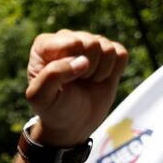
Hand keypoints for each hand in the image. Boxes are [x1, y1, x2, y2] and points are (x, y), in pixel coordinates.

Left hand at [26, 30, 127, 144]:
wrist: (72, 123)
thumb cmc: (53, 108)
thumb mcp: (41, 97)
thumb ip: (52, 75)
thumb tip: (83, 60)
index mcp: (44, 46)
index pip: (71, 43)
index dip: (72, 65)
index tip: (64, 81)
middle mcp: (67, 39)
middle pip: (91, 44)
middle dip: (88, 69)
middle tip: (77, 83)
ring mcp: (88, 44)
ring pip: (108, 48)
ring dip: (100, 72)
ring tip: (86, 82)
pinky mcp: (108, 52)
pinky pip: (121, 53)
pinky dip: (114, 71)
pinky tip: (99, 79)